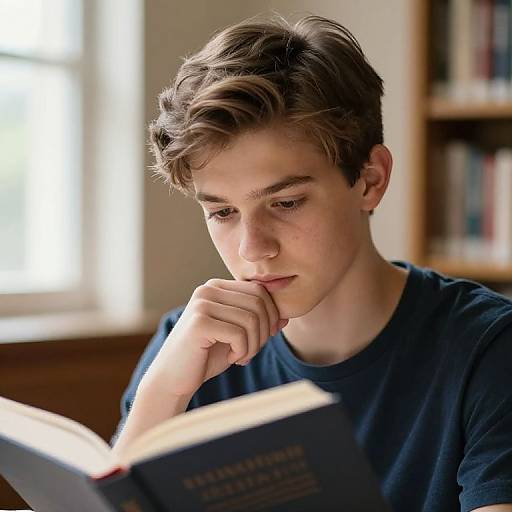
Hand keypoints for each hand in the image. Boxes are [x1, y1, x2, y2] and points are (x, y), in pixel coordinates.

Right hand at [141, 279, 288, 396]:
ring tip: (242, 356)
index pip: (259, 291)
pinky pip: (239, 334)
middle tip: (252, 351)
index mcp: (217, 287)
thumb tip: (286, 317)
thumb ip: (259, 323)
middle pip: (259, 303)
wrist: (173, 379)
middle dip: (264, 331)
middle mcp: (208, 289)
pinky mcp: (199, 322)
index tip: (263, 339)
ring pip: (252, 319)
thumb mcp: (238, 336)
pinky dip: (243, 350)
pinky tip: (232, 358)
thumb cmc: (206, 356)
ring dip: (254, 344)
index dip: (270, 316)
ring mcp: (202, 304)